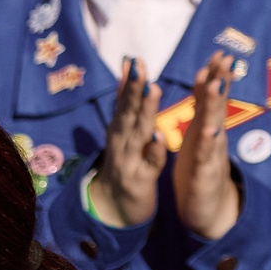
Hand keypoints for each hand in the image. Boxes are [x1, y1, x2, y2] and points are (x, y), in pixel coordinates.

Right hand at [91, 57, 164, 228]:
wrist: (112, 209)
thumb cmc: (123, 165)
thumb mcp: (120, 133)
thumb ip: (124, 103)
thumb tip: (125, 70)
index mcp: (119, 130)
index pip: (122, 102)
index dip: (128, 81)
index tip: (134, 59)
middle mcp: (120, 143)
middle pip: (127, 113)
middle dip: (133, 89)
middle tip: (140, 67)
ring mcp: (128, 162)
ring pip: (137, 134)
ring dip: (144, 112)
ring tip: (152, 90)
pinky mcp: (139, 182)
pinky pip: (148, 166)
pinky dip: (152, 152)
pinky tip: (158, 138)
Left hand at [171, 54, 240, 239]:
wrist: (208, 209)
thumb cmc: (200, 169)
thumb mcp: (200, 135)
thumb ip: (203, 110)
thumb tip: (208, 81)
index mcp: (206, 128)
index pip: (211, 97)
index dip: (215, 76)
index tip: (218, 52)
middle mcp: (213, 138)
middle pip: (217, 106)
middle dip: (221, 82)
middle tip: (226, 59)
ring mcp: (211, 155)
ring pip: (214, 127)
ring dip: (215, 107)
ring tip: (217, 86)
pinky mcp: (204, 175)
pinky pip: (206, 157)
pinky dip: (209, 144)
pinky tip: (211, 131)